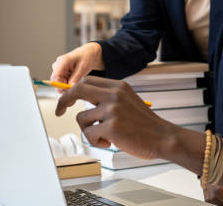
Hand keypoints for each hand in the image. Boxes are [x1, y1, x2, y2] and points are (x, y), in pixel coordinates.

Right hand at [51, 42, 103, 85]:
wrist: (90, 53)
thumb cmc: (87, 57)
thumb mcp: (83, 68)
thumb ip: (76, 78)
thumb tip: (70, 87)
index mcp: (62, 61)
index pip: (55, 76)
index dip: (59, 85)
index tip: (66, 90)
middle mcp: (58, 65)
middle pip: (56, 80)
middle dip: (64, 86)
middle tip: (74, 89)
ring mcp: (60, 69)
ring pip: (59, 82)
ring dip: (67, 85)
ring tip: (77, 81)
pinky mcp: (62, 72)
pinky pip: (63, 81)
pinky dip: (68, 83)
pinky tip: (76, 80)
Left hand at [55, 76, 171, 159]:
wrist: (162, 136)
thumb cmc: (144, 124)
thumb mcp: (128, 100)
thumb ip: (109, 97)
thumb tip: (83, 98)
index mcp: (119, 87)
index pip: (88, 81)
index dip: (73, 90)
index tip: (66, 99)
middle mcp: (115, 95)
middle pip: (79, 89)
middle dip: (64, 100)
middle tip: (60, 110)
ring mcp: (112, 110)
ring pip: (81, 118)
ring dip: (88, 131)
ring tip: (105, 136)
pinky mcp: (111, 127)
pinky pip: (89, 135)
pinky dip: (96, 142)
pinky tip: (110, 142)